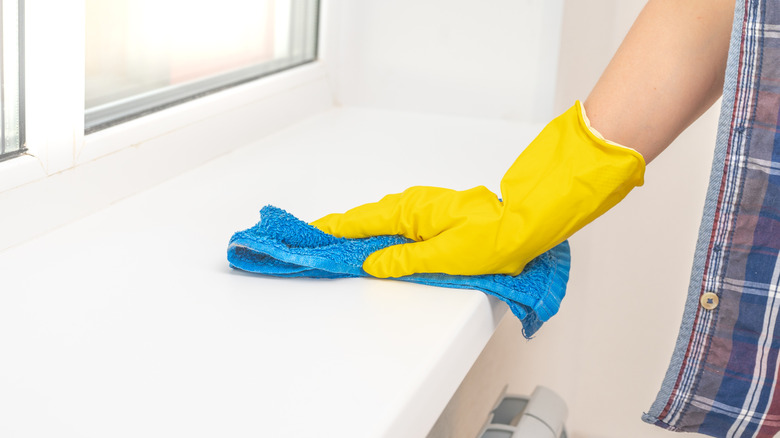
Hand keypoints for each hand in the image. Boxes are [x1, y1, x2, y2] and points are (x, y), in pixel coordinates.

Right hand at [312, 102, 644, 277]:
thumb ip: (404, 261)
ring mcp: (422, 211)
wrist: (526, 223)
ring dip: (353, 233)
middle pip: (363, 221)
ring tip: (329, 245)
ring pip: (377, 223)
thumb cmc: (493, 238)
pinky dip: (374, 234)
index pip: (359, 222)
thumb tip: (373, 264)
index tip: (305, 234)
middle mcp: (412, 207)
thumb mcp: (445, 257)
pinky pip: (392, 226)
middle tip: (308, 242)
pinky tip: (367, 245)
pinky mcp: (431, 218)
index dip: (330, 230)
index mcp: (411, 213)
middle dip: (335, 232)